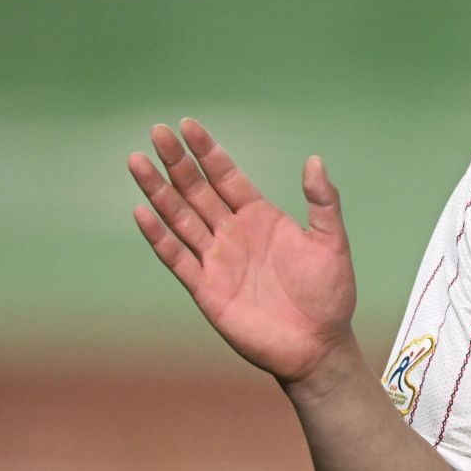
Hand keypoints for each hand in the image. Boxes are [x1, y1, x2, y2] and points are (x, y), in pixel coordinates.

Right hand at [129, 118, 357, 383]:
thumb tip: (314, 160)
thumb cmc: (329, 294)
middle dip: (177, 161)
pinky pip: (176, 258)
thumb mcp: (332, 242)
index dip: (207, 151)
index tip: (187, 125)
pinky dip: (158, 236)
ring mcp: (217, 259)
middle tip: (156, 131)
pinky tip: (142, 212)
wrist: (317, 345)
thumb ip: (323, 202)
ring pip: (180, 217)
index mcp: (261, 217)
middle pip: (198, 190)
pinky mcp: (206, 288)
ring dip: (159, 191)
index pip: (227, 176)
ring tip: (138, 162)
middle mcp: (234, 233)